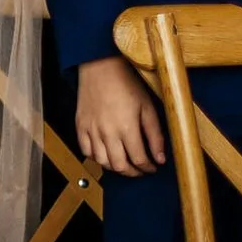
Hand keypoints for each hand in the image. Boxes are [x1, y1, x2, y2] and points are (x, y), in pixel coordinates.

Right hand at [77, 56, 166, 176]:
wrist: (101, 68)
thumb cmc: (126, 85)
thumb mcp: (148, 108)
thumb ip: (155, 135)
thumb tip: (160, 158)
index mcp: (127, 127)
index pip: (139, 159)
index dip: (148, 168)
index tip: (153, 167)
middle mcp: (107, 132)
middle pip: (120, 166)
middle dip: (133, 172)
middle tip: (141, 170)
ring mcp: (91, 130)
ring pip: (102, 162)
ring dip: (115, 168)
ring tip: (125, 164)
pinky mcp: (80, 126)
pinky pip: (86, 151)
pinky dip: (96, 158)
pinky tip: (106, 155)